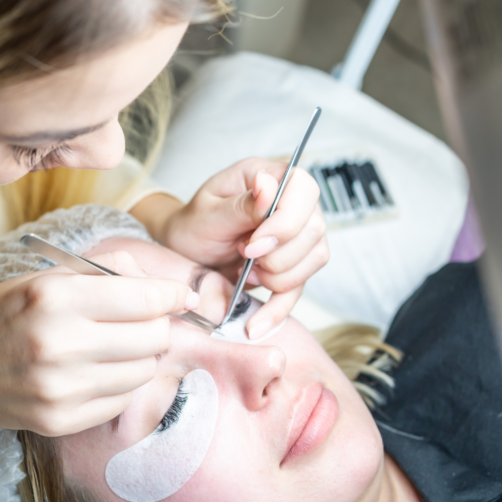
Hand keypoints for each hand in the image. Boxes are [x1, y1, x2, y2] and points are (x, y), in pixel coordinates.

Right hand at [0, 255, 197, 460]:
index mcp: (53, 295)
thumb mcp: (41, 276)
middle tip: (148, 320)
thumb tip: (158, 282)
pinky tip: (101, 370)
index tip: (185, 295)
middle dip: (160, 324)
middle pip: (154, 336)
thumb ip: (102, 270)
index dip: (174, 295)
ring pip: (144, 370)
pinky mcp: (61, 421)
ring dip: (143, 355)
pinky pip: (122, 400)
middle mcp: (58, 342)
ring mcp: (60, 387)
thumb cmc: (0, 318)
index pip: (143, 298)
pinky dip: (123, 382)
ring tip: (121, 345)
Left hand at [162, 159, 328, 337]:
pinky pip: (301, 288)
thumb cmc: (193, 224)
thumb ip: (240, 205)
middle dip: (277, 255)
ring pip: (315, 259)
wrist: (187, 251)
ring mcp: (299, 234)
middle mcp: (293, 202)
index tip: (251, 246)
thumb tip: (267, 185)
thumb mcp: (208, 213)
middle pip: (314, 229)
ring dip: (278, 278)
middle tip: (243, 257)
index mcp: (270, 176)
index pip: (304, 190)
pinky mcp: (295, 264)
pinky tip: (257, 325)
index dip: (285, 222)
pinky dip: (279, 309)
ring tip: (247, 273)